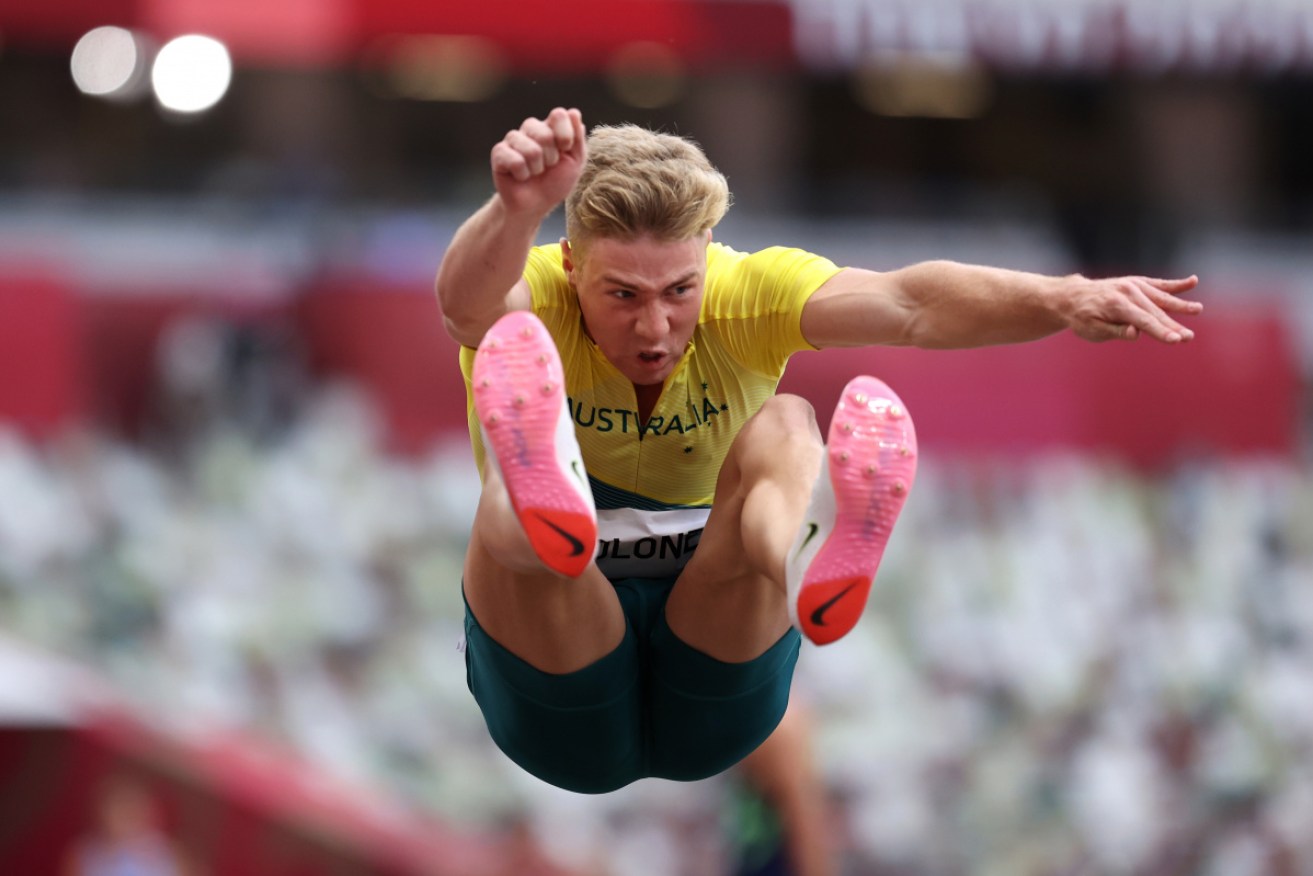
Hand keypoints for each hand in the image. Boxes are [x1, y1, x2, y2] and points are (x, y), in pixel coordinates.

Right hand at [490, 107, 586, 217]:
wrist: (535, 205)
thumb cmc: (555, 182)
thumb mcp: (575, 162)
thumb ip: (577, 138)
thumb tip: (574, 112)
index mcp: (550, 126)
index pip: (558, 115)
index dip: (565, 135)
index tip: (565, 150)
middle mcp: (531, 128)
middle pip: (545, 134)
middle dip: (551, 158)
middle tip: (547, 167)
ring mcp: (513, 139)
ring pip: (531, 150)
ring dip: (537, 168)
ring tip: (534, 172)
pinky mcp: (499, 152)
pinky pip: (516, 161)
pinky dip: (522, 175)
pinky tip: (520, 176)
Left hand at [1063, 274, 1201, 343]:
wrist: (1073, 296)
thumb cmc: (1083, 318)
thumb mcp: (1092, 330)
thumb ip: (1115, 331)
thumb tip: (1136, 333)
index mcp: (1116, 305)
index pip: (1143, 321)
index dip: (1160, 332)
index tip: (1176, 340)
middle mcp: (1128, 292)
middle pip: (1155, 312)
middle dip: (1173, 325)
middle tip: (1189, 338)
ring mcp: (1134, 285)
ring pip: (1161, 298)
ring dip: (1180, 306)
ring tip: (1198, 309)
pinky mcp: (1138, 282)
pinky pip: (1160, 284)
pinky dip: (1176, 284)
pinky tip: (1193, 281)